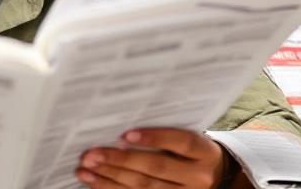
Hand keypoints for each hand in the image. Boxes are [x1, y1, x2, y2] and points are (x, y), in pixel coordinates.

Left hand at [76, 128, 231, 188]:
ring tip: (85, 169)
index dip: (154, 138)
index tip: (125, 135)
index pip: (181, 142)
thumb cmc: (191, 150)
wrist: (214, 177)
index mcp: (204, 152)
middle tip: (92, 154)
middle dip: (121, 160)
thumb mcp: (190, 138)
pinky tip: (95, 182)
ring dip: (110, 177)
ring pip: (144, 187)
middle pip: (156, 167)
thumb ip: (165, 129)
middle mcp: (198, 176)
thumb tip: (121, 118)